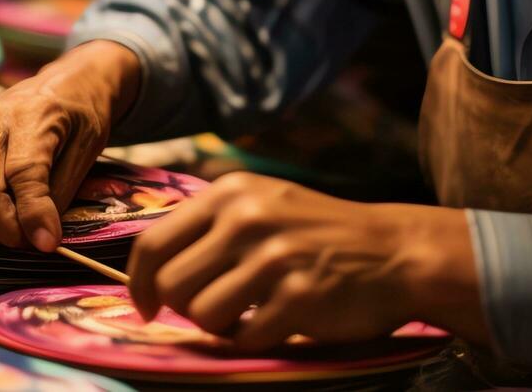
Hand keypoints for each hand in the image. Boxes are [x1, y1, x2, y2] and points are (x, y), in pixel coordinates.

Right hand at [0, 39, 140, 250]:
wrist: (65, 83)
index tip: (49, 244)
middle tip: (35, 239)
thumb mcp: (87, 150)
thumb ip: (60, 193)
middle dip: (7, 231)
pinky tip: (4, 212)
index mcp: (30, 114)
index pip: (22, 174)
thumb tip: (39, 238)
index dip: (34, 216)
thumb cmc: (82, 116)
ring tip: (20, 225)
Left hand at [126, 173, 486, 351]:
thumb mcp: (261, 204)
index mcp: (230, 192)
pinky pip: (245, 337)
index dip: (138, 284)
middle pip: (170, 285)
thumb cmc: (318, 233)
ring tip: (247, 313)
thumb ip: (210, 226)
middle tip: (213, 309)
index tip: (145, 306)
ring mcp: (274, 256)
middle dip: (183, 308)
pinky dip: (255, 339)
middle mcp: (247, 217)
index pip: (152, 243)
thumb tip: (149, 270)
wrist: (393, 251)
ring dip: (219, 327)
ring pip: (202, 315)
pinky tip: (276, 321)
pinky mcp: (300, 296)